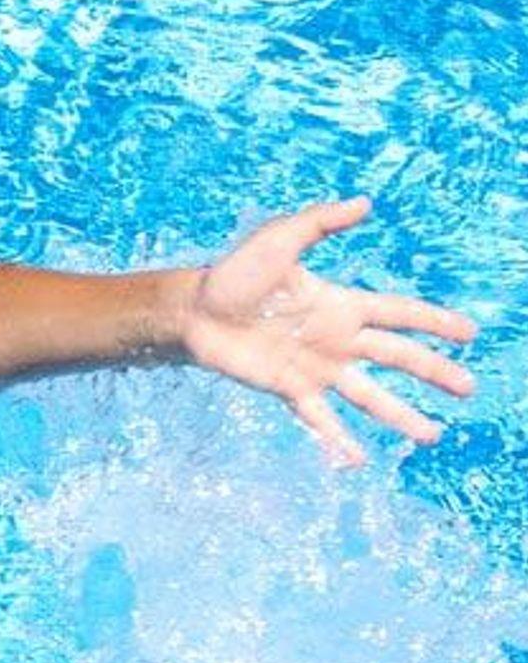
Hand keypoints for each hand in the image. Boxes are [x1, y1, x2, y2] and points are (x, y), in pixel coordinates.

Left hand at [182, 197, 476, 464]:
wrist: (194, 310)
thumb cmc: (234, 274)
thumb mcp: (279, 239)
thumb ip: (320, 221)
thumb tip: (364, 202)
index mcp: (341, 305)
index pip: (399, 314)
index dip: (434, 322)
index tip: (468, 334)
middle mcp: (336, 339)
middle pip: (397, 358)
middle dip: (433, 372)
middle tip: (468, 389)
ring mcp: (315, 368)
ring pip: (368, 396)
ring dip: (400, 416)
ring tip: (431, 435)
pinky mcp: (289, 389)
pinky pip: (319, 419)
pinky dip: (338, 440)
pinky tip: (360, 460)